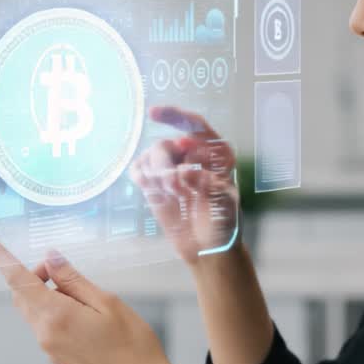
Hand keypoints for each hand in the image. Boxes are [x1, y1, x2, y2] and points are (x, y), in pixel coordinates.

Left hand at [0, 236, 172, 363]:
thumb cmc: (132, 343)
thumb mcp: (108, 301)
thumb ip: (74, 280)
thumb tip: (51, 259)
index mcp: (57, 316)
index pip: (19, 281)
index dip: (1, 259)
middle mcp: (45, 334)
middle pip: (22, 295)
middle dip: (36, 275)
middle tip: (65, 270)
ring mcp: (49, 348)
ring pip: (33, 310)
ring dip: (46, 293)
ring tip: (84, 295)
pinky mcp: (57, 356)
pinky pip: (45, 325)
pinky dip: (55, 310)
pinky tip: (85, 313)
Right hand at [129, 106, 239, 265]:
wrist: (209, 249)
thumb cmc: (224, 222)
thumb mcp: (224, 202)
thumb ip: (206, 184)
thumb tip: (182, 171)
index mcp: (215, 153)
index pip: (194, 125)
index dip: (174, 116)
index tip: (153, 114)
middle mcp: (192, 156)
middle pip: (165, 144)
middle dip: (165, 165)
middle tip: (175, 188)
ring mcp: (172, 168)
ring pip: (150, 156)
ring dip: (155, 174)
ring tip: (172, 194)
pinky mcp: (155, 184)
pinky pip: (139, 169)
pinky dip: (140, 175)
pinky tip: (148, 186)